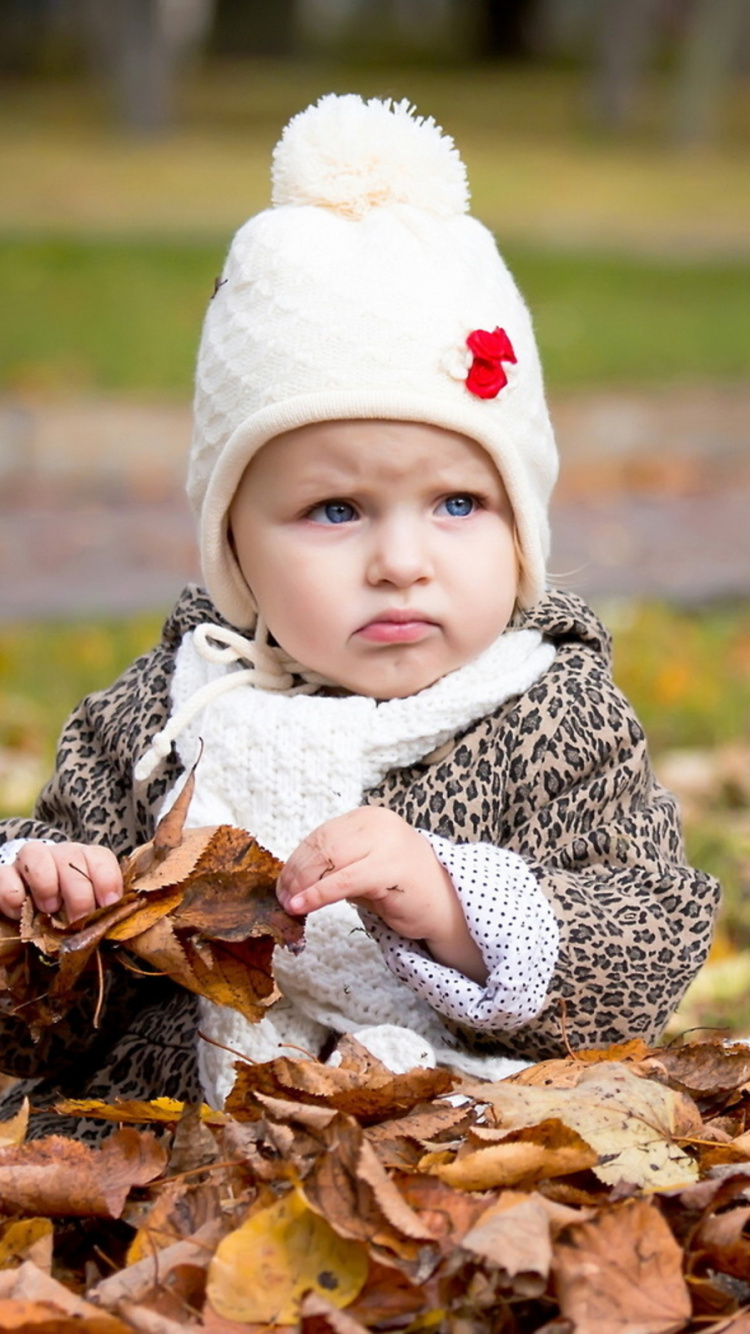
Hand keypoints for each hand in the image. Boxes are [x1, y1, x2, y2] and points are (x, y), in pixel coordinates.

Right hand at [0, 841, 122, 924]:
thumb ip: (102, 913)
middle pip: (71, 856)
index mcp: (85, 861)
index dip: (107, 879)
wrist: (28, 912)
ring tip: (49, 909)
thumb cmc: (66, 913)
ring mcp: (28, 862)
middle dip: (79, 892)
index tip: (108, 904)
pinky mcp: (4, 876)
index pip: (100, 857)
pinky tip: (19, 911)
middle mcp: (58, 855)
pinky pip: (4, 874)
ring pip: (35, 853)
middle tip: (78, 919)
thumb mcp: (89, 913)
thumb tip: (118, 923)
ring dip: (45, 883)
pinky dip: (12, 893)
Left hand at [276, 808, 486, 982]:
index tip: (282, 884)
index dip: (295, 860)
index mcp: (369, 817)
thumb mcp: (363, 867)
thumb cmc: (402, 889)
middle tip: (282, 898)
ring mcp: (386, 843)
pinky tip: (301, 906)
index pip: (321, 835)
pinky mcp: (390, 868)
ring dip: (302, 885)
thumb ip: (334, 865)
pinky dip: (317, 894)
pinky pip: (343, 881)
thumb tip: (292, 878)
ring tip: (290, 905)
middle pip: (322, 845)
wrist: (447, 906)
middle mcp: (378, 823)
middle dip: (295, 874)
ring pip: (328, 860)